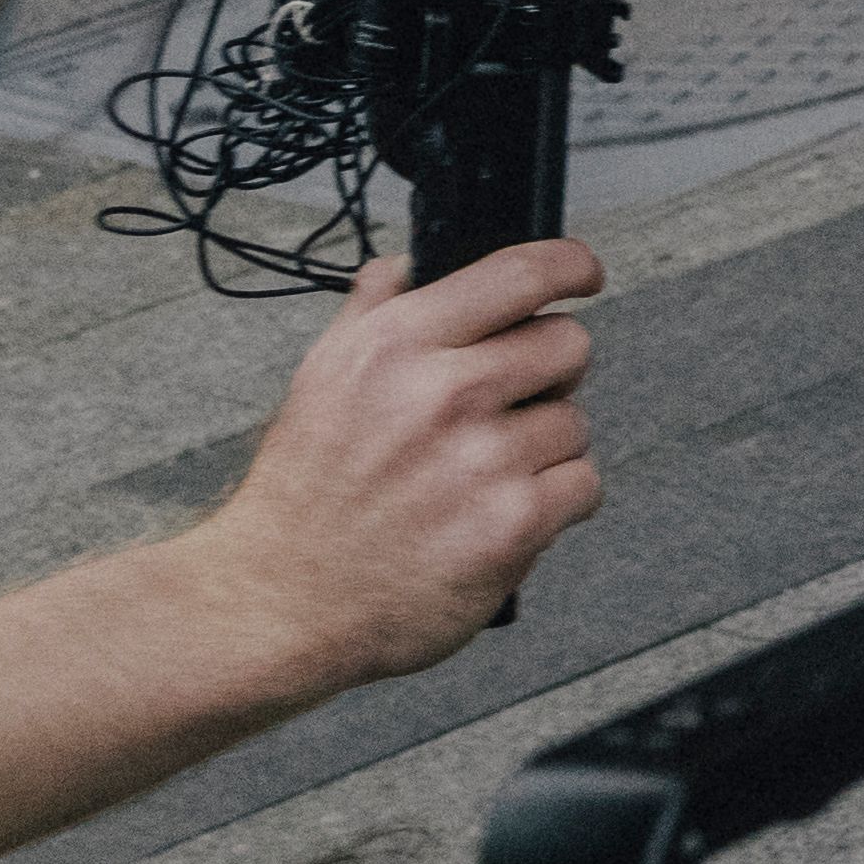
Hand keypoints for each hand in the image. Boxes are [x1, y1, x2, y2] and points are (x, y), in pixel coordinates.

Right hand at [177, 240, 601, 690]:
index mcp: (395, 346)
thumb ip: (371, 314)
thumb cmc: (304, 493)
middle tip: (504, 409)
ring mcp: (483, 459)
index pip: (519, 275)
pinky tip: (497, 513)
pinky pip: (583, 485)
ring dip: (543, 448)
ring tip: (476, 477)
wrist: (279, 599)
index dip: (568, 267)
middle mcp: (443, 393)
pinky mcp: (515, 521)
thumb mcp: (319, 381)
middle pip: (569, 345)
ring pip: (575, 422)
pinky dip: (555, 502)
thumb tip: (406, 264)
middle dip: (548, 374)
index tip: (582, 274)